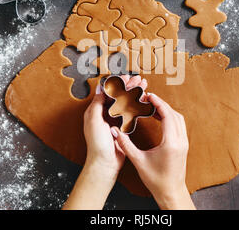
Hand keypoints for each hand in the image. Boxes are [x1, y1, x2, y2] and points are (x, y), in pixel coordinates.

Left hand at [63, 74, 147, 209]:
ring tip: (144, 85)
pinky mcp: (124, 126)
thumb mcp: (94, 120)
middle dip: (129, 86)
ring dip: (135, 93)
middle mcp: (106, 113)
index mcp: (96, 110)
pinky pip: (131, 113)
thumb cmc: (97, 143)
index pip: (108, 92)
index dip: (118, 83)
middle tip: (139, 79)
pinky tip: (144, 99)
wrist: (105, 162)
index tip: (126, 77)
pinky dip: (137, 105)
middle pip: (119, 95)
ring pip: (127, 102)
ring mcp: (115, 119)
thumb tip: (99, 87)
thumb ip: (97, 103)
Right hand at [111, 93, 194, 209]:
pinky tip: (159, 117)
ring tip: (152, 106)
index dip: (158, 103)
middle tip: (148, 99)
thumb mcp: (139, 162)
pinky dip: (170, 117)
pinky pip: (179, 125)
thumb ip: (126, 145)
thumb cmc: (157, 180)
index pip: (167, 115)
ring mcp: (184, 142)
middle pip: (174, 114)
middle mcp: (180, 141)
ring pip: (178, 118)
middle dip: (161, 103)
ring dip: (166, 110)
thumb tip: (115, 132)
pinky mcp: (183, 145)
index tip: (149, 96)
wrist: (171, 192)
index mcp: (171, 143)